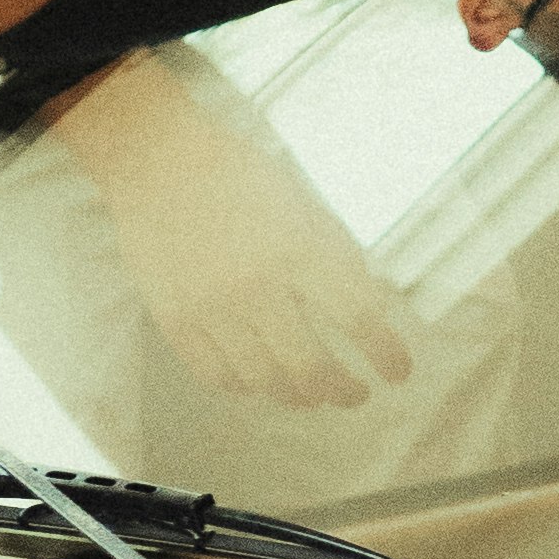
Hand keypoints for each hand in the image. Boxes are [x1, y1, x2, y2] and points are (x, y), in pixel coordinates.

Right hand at [60, 59, 414, 412]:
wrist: (158, 161)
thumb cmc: (242, 179)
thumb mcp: (305, 208)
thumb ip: (339, 259)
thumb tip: (374, 313)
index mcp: (299, 249)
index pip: (359, 318)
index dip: (387, 354)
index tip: (399, 373)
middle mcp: (257, 284)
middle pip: (312, 368)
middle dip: (344, 391)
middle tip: (356, 394)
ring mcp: (211, 307)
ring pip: (266, 382)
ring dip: (299, 397)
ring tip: (311, 394)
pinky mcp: (173, 319)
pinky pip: (217, 376)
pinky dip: (246, 387)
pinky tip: (260, 381)